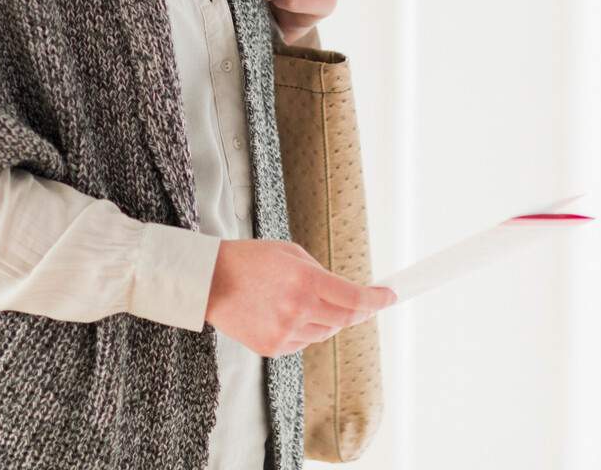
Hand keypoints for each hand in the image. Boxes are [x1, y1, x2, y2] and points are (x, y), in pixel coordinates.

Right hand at [204, 239, 394, 357]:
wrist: (209, 282)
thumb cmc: (250, 260)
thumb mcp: (291, 253)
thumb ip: (320, 274)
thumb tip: (346, 294)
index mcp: (305, 281)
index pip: (355, 298)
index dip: (378, 300)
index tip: (391, 297)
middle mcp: (299, 310)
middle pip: (346, 319)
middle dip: (359, 310)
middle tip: (364, 303)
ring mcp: (285, 332)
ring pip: (325, 332)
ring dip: (328, 319)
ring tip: (303, 301)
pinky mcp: (273, 348)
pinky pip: (304, 343)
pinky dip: (305, 330)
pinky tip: (284, 314)